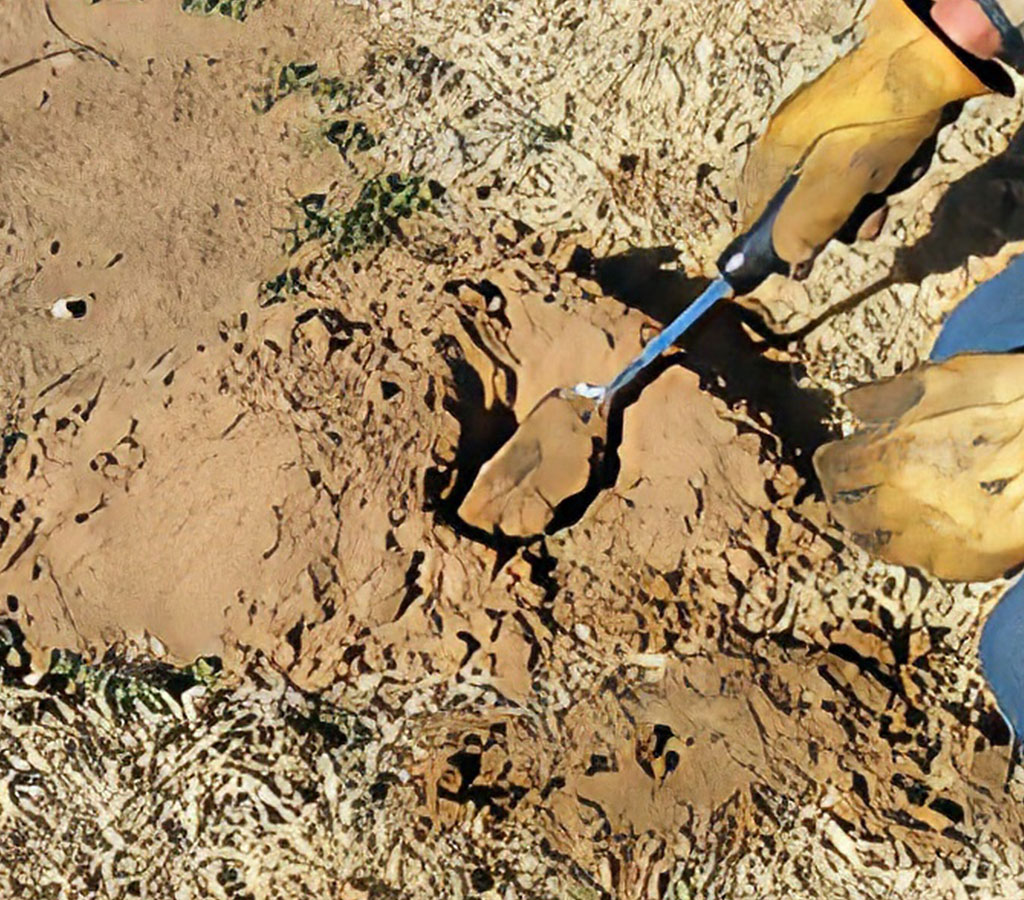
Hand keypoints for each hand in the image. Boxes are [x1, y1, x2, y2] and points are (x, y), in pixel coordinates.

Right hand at [734, 0, 996, 280]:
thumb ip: (804, 227)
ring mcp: (823, 133)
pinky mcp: (855, 123)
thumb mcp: (836, 185)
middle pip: (804, 207)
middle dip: (839, 222)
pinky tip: (900, 167)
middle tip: (868, 221)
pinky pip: (859, 167)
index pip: (756, 216)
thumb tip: (788, 259)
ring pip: (838, 190)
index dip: (775, 244)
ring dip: (866, 201)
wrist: (924, 57)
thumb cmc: (874, 124)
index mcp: (774, 157)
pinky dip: (880, 175)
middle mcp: (790, 145)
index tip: (800, 263)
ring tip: (890, 188)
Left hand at [814, 354, 1023, 581]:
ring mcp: (931, 539)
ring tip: (882, 513)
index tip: (836, 457)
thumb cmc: (1016, 401)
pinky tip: (927, 528)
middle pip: (847, 509)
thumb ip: (888, 395)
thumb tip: (854, 405)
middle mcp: (902, 502)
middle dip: (845, 496)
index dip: (833, 460)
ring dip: (873, 526)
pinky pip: (922, 561)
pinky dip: (917, 546)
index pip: (834, 467)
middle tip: (852, 489)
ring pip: (877, 543)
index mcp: (889, 455)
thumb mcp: (947, 379)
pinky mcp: (963, 564)